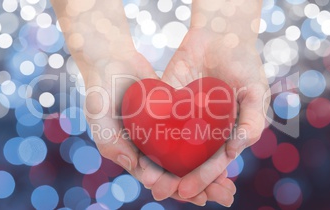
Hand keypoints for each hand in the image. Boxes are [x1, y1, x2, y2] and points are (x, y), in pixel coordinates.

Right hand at [84, 50, 234, 205]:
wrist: (113, 59)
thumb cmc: (100, 89)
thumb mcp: (99, 116)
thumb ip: (110, 142)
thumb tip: (134, 166)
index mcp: (130, 154)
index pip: (154, 177)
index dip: (173, 187)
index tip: (193, 195)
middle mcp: (147, 148)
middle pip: (174, 173)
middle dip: (198, 188)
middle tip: (223, 196)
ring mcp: (161, 133)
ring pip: (186, 158)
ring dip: (206, 172)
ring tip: (229, 184)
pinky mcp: (172, 117)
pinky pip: (191, 135)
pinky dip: (206, 147)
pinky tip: (226, 153)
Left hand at [152, 27, 269, 203]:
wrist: (220, 34)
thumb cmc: (244, 63)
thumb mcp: (256, 93)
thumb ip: (252, 122)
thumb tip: (234, 152)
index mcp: (225, 135)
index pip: (213, 164)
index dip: (202, 179)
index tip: (188, 192)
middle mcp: (203, 131)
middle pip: (188, 162)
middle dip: (176, 179)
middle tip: (162, 192)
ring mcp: (184, 118)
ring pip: (170, 148)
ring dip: (159, 166)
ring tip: (148, 180)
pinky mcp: (167, 103)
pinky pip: (155, 124)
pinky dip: (147, 139)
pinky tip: (138, 151)